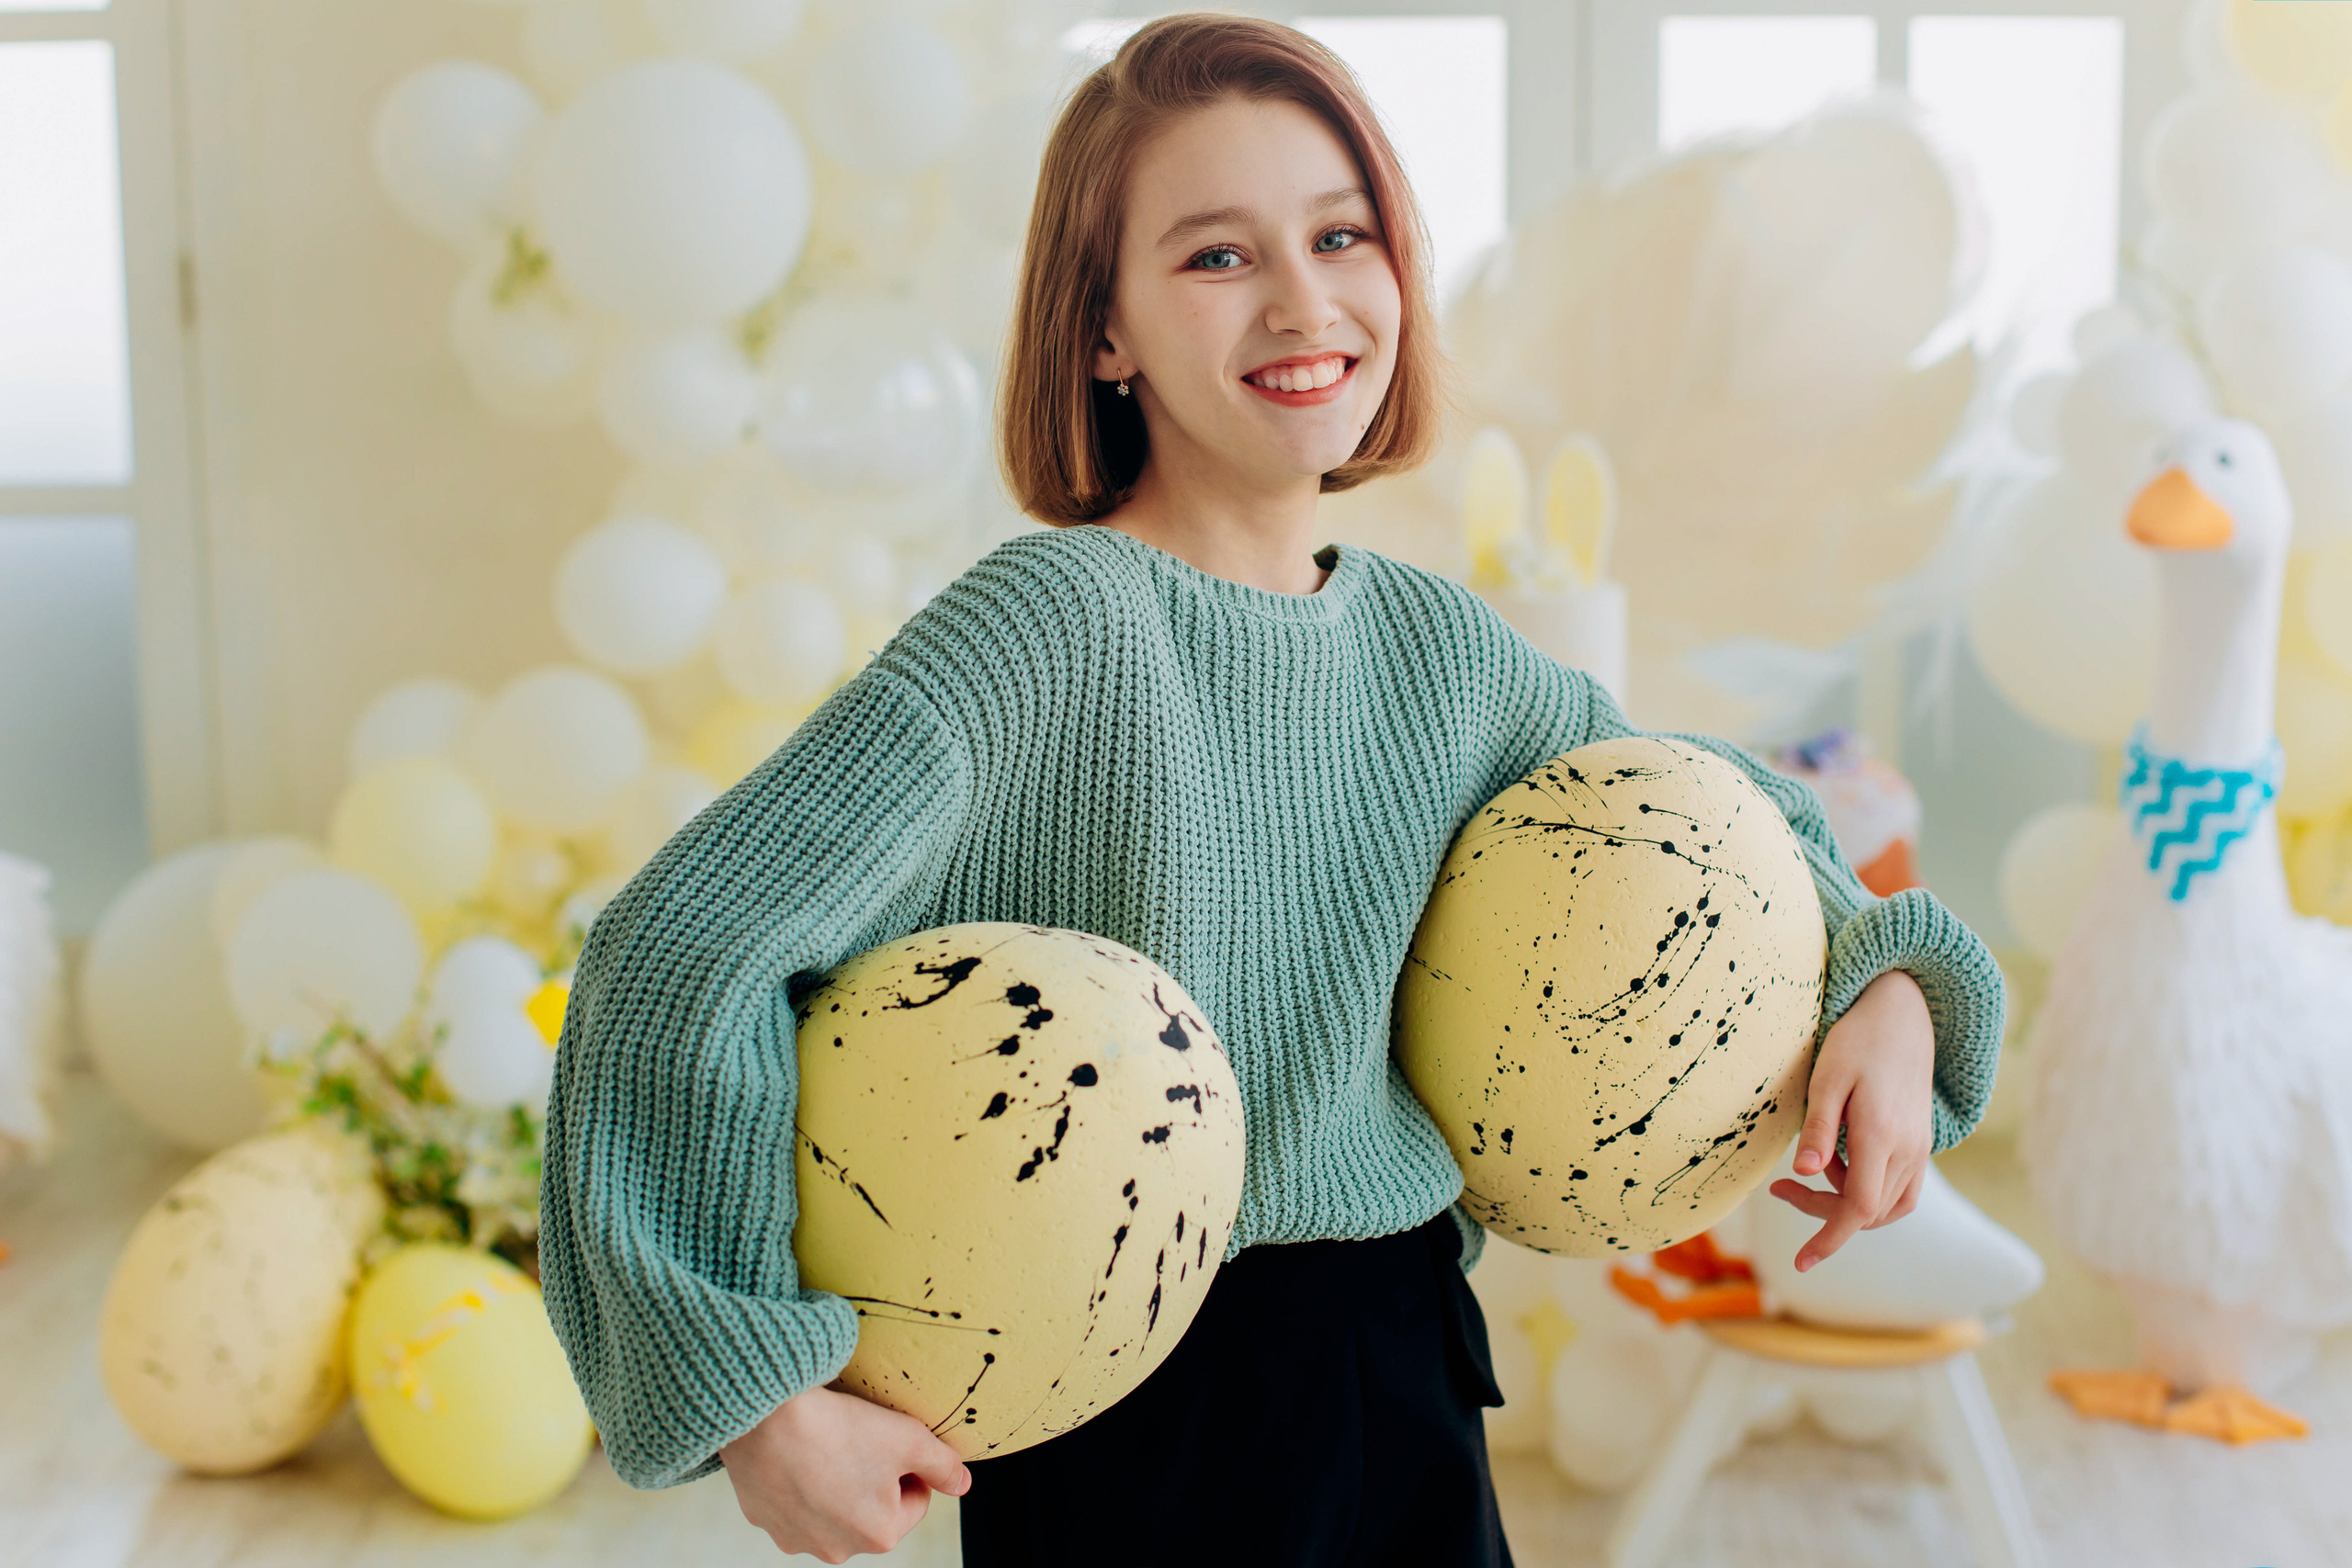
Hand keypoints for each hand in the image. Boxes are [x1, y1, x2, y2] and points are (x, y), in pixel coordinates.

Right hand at [719, 1383, 969, 1562]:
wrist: (765, 1416)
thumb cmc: (842, 1428)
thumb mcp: (909, 1438)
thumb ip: (944, 1465)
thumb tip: (962, 1483)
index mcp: (879, 1536)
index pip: (915, 1500)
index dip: (909, 1465)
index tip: (889, 1440)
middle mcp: (836, 1549)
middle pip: (872, 1508)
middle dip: (871, 1478)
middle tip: (857, 1439)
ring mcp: (795, 1538)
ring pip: (832, 1507)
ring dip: (836, 1482)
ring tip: (825, 1443)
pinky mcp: (764, 1520)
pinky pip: (793, 1501)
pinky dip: (799, 1480)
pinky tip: (797, 1452)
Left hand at [1768, 968, 1932, 1273]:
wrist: (1905, 1016)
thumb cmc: (1858, 1042)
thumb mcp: (1828, 1078)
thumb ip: (1819, 1129)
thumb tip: (1805, 1174)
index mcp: (1882, 1136)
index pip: (1857, 1209)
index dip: (1828, 1239)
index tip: (1799, 1263)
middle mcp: (1909, 1151)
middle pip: (1867, 1212)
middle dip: (1821, 1213)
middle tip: (1779, 1189)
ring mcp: (1920, 1150)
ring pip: (1886, 1207)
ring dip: (1844, 1204)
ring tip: (1811, 1169)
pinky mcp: (1920, 1145)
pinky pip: (1898, 1191)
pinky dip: (1866, 1192)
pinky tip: (1839, 1163)